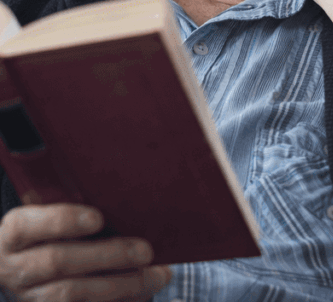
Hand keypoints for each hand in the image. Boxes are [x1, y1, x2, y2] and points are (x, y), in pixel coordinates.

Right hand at [0, 204, 170, 300]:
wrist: (37, 269)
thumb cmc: (59, 234)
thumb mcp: (58, 216)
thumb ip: (78, 204)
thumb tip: (128, 199)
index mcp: (16, 235)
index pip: (26, 225)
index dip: (62, 221)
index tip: (98, 218)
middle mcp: (15, 267)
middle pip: (56, 261)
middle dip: (107, 255)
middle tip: (145, 251)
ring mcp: (29, 296)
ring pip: (70, 293)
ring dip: (120, 284)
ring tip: (156, 275)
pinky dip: (118, 301)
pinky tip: (144, 292)